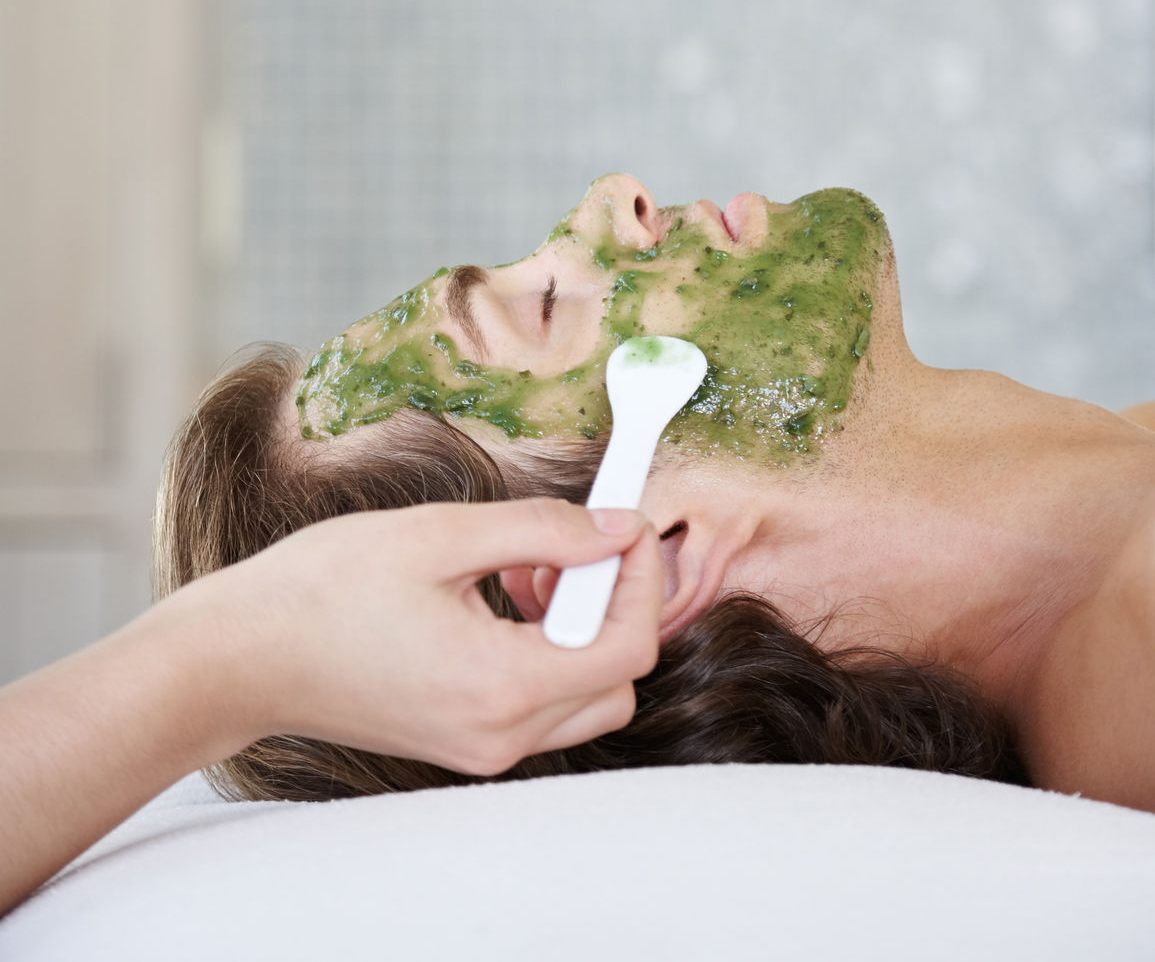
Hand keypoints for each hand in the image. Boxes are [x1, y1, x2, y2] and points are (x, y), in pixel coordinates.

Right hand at [202, 499, 662, 776]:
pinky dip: (546, 651)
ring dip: (580, 628)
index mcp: (501, 687)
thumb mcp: (440, 535)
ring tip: (525, 568)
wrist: (240, 657)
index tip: (623, 527)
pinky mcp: (463, 742)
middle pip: (618, 681)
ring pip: (584, 696)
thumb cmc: (321, 590)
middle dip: (614, 606)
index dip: (642, 580)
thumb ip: (542, 530)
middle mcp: (500, 736)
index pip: (629, 648)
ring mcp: (481, 748)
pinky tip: (502, 598)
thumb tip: (616, 530)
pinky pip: (540, 704)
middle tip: (570, 550)